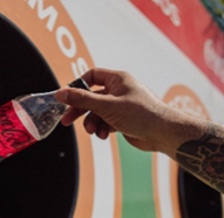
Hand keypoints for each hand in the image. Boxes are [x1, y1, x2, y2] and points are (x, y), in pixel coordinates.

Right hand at [56, 68, 190, 152]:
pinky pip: (105, 122)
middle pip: (91, 97)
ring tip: (94, 131)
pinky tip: (104, 135)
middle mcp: (119, 90)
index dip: (78, 86)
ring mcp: (121, 106)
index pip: (92, 76)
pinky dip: (102, 128)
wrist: (162, 133)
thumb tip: (61, 93)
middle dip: (80, 110)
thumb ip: (82, 100)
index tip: (67, 97)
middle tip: (67, 120)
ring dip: (92, 123)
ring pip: (97, 112)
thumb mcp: (106, 106)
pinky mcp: (123, 120)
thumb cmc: (141, 114)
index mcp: (117, 79)